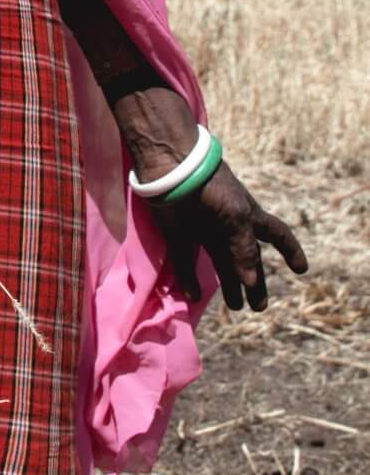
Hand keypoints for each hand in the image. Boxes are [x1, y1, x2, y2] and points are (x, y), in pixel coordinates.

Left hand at [154, 157, 307, 311]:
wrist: (173, 167)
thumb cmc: (212, 188)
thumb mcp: (237, 216)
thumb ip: (245, 249)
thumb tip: (250, 281)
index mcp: (250, 218)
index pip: (278, 236)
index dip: (291, 251)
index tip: (301, 270)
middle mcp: (229, 227)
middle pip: (248, 259)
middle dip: (256, 282)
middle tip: (259, 307)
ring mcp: (204, 231)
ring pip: (221, 264)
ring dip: (229, 286)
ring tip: (236, 307)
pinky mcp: (179, 236)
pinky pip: (186, 263)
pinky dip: (190, 281)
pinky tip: (194, 296)